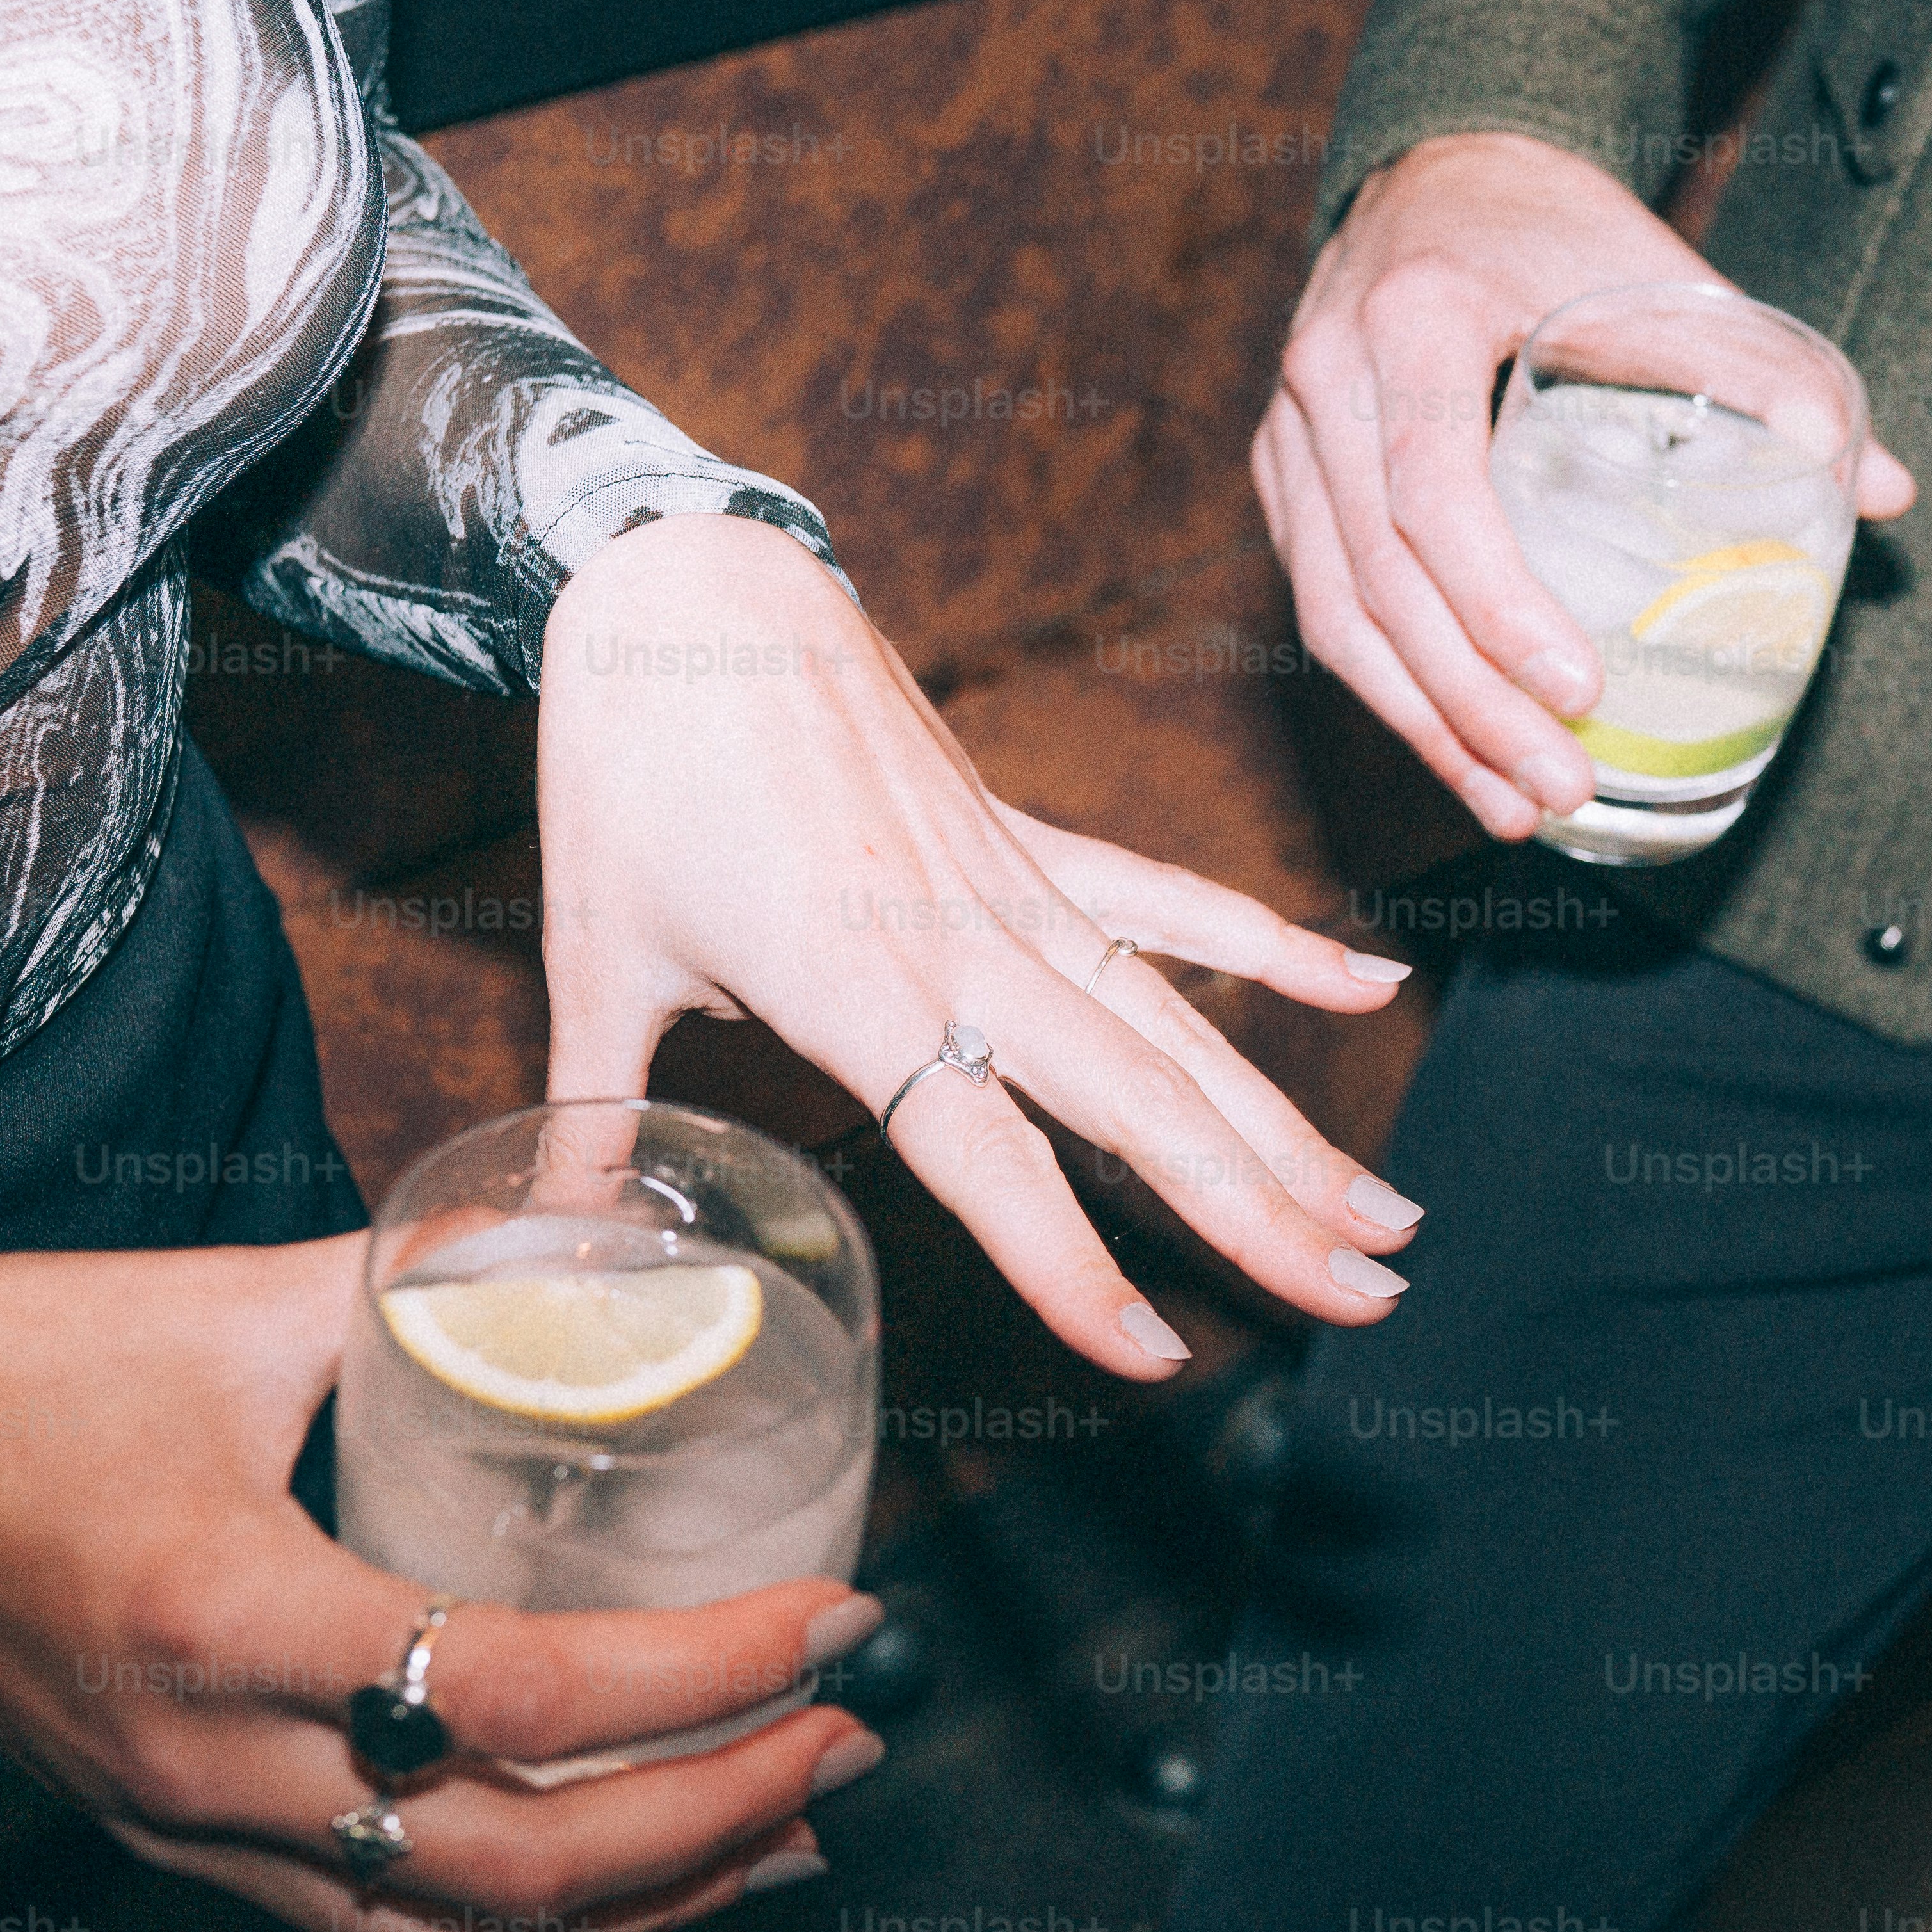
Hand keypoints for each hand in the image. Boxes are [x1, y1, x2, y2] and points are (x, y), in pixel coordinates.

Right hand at [0, 1236, 875, 1931]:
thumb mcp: (224, 1302)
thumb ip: (417, 1282)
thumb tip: (590, 1242)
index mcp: (232, 1610)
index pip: (527, 1694)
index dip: (711, 1675)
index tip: (839, 1621)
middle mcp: (214, 1761)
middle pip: (521, 1864)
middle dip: (721, 1818)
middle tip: (853, 1742)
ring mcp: (191, 1829)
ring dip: (648, 1905)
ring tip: (790, 1831)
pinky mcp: (180, 1847)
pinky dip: (532, 1929)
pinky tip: (630, 1883)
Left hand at [537, 513, 1420, 1374]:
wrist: (685, 579)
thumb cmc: (633, 767)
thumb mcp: (594, 953)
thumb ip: (594, 1116)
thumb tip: (547, 1252)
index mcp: (853, 982)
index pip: (989, 1154)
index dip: (1071, 1262)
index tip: (1156, 1352)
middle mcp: (964, 940)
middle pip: (1142, 1099)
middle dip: (1263, 1208)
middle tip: (1366, 1298)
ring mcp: (1015, 884)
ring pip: (1183, 1025)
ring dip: (1292, 1123)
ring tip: (1384, 1214)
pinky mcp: (1029, 836)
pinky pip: (1173, 901)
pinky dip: (1274, 947)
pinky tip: (1369, 988)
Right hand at [1253, 130, 1918, 837]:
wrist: (1437, 171)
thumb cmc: (1552, 226)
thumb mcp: (1656, 270)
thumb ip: (1763, 375)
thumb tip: (1886, 492)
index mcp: (1414, 314)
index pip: (1431, 485)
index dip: (1499, 602)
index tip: (1580, 686)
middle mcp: (1326, 373)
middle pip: (1379, 575)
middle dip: (1472, 703)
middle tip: (1563, 784)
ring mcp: (1290, 431)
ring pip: (1336, 610)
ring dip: (1426, 725)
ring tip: (1517, 806)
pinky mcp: (1283, 477)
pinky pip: (1323, 604)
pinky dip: (1391, 691)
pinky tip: (1460, 753)